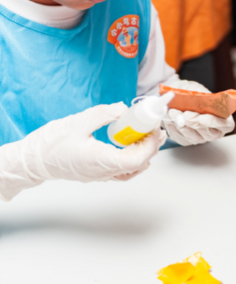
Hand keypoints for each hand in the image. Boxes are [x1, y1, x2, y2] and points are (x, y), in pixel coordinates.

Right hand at [2, 103, 164, 190]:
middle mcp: (103, 171)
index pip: (136, 159)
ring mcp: (100, 175)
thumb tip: (122, 108)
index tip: (153, 129)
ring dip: (143, 153)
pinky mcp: (97, 173)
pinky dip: (133, 160)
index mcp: (100, 160)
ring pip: (131, 169)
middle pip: (138, 164)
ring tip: (147, 136)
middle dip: (150, 146)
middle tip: (154, 129)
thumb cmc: (49, 144)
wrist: (32, 160)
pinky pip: (122, 171)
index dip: (149, 145)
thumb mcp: (78, 122)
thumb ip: (103, 114)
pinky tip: (132, 147)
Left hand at [162, 80, 234, 145]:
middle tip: (185, 114)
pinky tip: (170, 118)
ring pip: (194, 137)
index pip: (226, 125)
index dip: (215, 123)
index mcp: (223, 117)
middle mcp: (214, 130)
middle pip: (210, 133)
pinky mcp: (187, 140)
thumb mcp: (195, 88)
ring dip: (182, 125)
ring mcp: (201, 137)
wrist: (177, 96)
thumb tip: (195, 97)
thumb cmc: (191, 93)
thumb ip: (198, 93)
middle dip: (195, 123)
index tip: (202, 117)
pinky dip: (174, 128)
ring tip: (173, 113)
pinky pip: (182, 138)